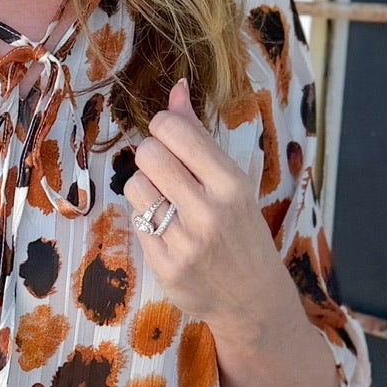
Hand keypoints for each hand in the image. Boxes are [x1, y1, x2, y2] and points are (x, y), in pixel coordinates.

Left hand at [123, 78, 288, 338]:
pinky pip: (134, 222)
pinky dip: (146, 221)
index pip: (174, 131)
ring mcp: (186, 242)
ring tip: (166, 202)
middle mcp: (209, 212)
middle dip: (150, 156)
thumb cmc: (241, 230)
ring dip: (144, 189)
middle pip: (147, 155)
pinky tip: (167, 232)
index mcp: (231, 183)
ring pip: (134, 187)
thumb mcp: (232, 181)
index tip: (170, 141)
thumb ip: (199, 135)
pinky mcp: (165, 267)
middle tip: (164, 171)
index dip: (163, 129)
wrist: (253, 298)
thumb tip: (176, 87)